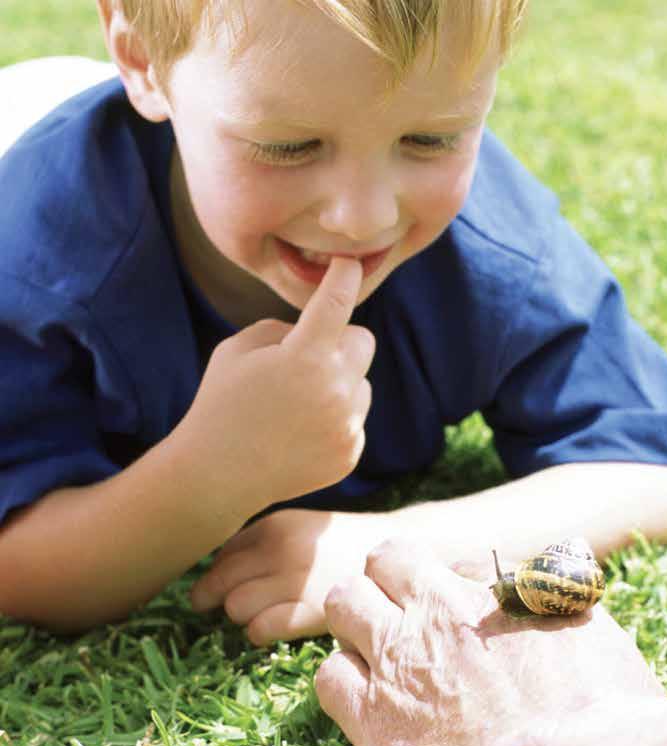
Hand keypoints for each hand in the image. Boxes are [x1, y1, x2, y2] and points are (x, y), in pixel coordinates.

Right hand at [176, 258, 374, 521]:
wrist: (218, 475)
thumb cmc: (221, 405)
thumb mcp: (237, 351)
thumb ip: (281, 330)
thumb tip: (315, 332)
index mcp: (305, 357)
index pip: (337, 303)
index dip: (344, 277)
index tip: (349, 264)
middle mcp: (335, 391)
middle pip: (363, 341)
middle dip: (340, 341)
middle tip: (308, 355)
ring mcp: (347, 427)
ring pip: (361, 384)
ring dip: (338, 384)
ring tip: (295, 405)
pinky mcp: (350, 453)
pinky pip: (355, 420)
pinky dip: (334, 420)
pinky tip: (299, 434)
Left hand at [191, 509, 394, 642]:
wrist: (403, 555)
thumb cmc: (345, 546)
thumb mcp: (302, 528)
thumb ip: (261, 541)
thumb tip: (213, 567)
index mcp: (276, 525)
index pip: (220, 554)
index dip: (215, 575)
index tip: (222, 587)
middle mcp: (282, 549)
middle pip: (219, 582)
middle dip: (219, 598)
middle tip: (233, 606)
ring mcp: (298, 580)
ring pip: (235, 607)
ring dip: (241, 616)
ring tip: (260, 615)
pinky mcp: (312, 611)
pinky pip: (259, 629)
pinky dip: (258, 633)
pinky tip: (272, 630)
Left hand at [315, 538, 662, 745]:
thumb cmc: (596, 733)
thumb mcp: (598, 644)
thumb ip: (558, 600)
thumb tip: (534, 582)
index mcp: (487, 596)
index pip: (431, 553)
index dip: (434, 576)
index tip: (446, 602)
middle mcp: (433, 619)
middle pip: (378, 564)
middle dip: (386, 584)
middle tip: (406, 618)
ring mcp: (396, 668)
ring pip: (342, 605)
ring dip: (357, 623)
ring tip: (384, 655)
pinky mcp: (372, 724)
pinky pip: (327, 677)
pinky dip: (341, 680)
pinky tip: (371, 703)